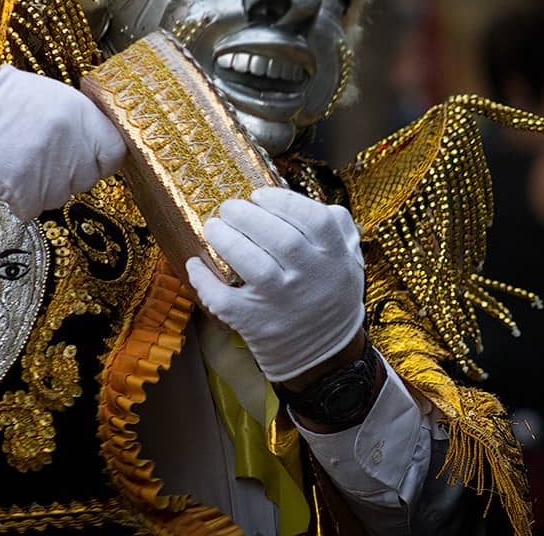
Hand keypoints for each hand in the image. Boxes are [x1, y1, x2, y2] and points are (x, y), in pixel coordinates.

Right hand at [0, 63, 125, 220]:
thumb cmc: (7, 99)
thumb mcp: (57, 98)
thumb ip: (83, 125)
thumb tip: (100, 152)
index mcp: (83, 116)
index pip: (115, 154)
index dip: (101, 161)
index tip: (89, 161)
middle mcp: (72, 144)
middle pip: (85, 180)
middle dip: (67, 175)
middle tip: (42, 158)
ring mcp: (49, 168)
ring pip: (58, 197)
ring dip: (41, 188)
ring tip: (19, 161)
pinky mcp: (23, 189)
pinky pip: (31, 209)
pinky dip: (18, 200)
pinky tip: (6, 176)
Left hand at [185, 187, 365, 382]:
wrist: (326, 356)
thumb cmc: (330, 294)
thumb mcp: (349, 259)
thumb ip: (335, 224)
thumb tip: (287, 186)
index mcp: (336, 257)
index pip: (314, 218)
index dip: (283, 201)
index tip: (259, 195)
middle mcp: (312, 278)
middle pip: (279, 236)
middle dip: (246, 215)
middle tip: (227, 208)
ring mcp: (283, 302)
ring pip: (252, 263)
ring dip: (226, 239)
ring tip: (213, 227)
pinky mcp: (256, 324)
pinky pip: (224, 300)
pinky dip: (204, 281)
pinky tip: (194, 264)